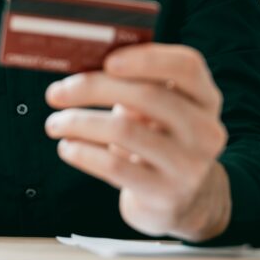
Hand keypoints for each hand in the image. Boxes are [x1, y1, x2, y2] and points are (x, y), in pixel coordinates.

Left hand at [44, 43, 230, 240]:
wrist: (182, 201)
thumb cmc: (157, 138)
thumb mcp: (156, 109)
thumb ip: (132, 84)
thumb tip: (78, 65)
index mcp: (205, 98)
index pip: (187, 66)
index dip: (146, 59)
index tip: (106, 60)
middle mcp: (205, 130)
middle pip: (147, 96)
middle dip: (93, 88)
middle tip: (56, 93)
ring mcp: (189, 165)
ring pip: (124, 131)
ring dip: (79, 123)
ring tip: (54, 124)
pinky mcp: (165, 195)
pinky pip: (115, 166)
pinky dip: (83, 153)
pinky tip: (67, 147)